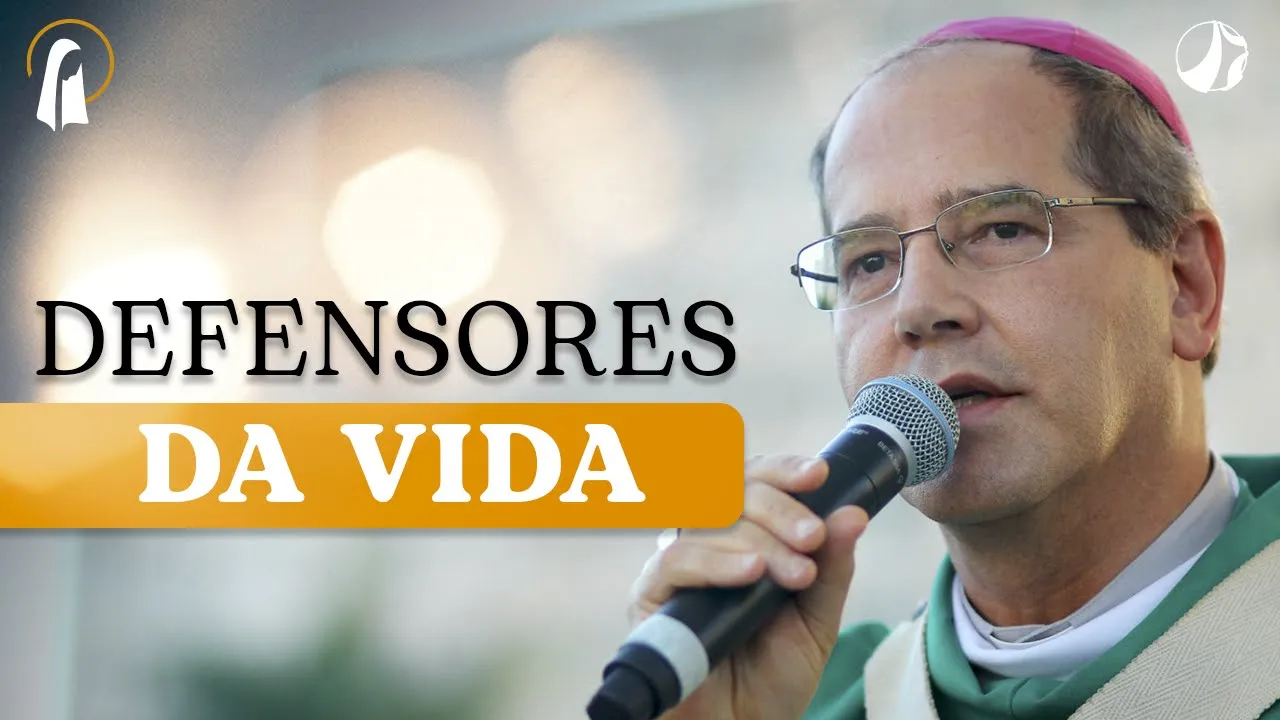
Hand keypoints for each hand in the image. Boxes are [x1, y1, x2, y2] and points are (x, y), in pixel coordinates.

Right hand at [628, 454, 869, 719]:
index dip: (782, 470)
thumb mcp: (816, 618)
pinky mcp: (649, 597)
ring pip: (708, 521)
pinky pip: (675, 560)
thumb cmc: (773, 676)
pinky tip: (751, 574)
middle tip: (813, 540)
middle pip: (731, 491)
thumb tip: (853, 513)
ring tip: (796, 573)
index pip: (753, 480)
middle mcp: (704, 541)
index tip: (819, 476)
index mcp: (741, 535)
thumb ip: (832, 567)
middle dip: (780, 508)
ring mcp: (675, 566)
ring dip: (760, 538)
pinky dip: (717, 561)